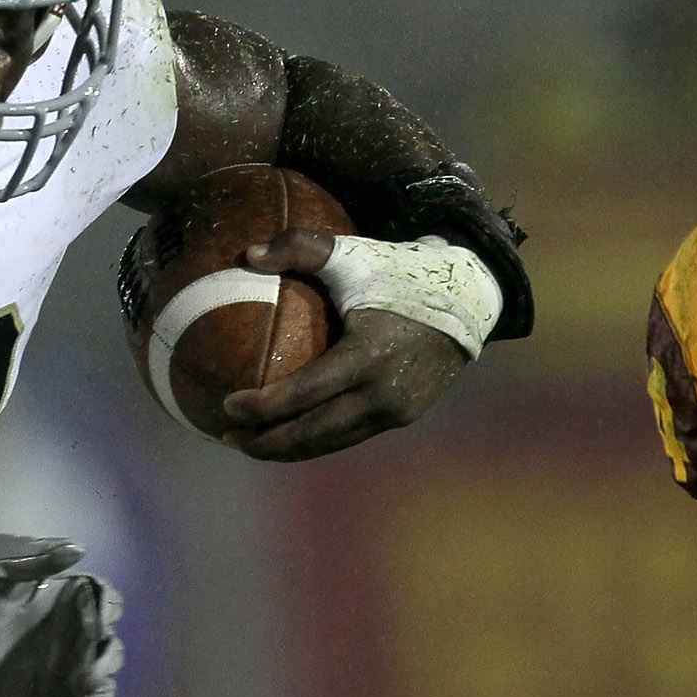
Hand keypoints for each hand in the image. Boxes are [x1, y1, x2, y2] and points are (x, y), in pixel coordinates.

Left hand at [0, 534, 123, 696]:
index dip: (109, 612)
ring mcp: (62, 672)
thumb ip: (36, 555)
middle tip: (87, 666)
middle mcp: (74, 638)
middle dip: (108, 658)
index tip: (97, 620)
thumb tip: (79, 549)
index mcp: (71, 603)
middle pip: (112, 650)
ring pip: (100, 685)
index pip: (109, 606)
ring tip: (82, 694)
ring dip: (100, 692)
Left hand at [215, 231, 471, 460]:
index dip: (261, 406)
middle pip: (312, 433)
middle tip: (227, 435)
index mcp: (366, 358)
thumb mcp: (354, 254)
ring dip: (288, 449)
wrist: (470, 298)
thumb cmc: (403, 274)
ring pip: (330, 442)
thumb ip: (301, 248)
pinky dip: (316, 440)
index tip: (226, 404)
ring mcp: (395, 412)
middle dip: (266, 442)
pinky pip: (349, 436)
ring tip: (249, 442)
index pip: (302, 394)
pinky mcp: (403, 417)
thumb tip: (249, 255)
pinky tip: (289, 435)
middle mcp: (382, 394)